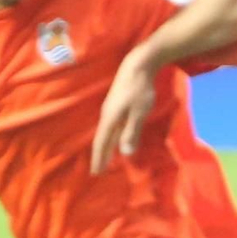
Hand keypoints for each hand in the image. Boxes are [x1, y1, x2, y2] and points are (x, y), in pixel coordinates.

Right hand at [90, 49, 158, 173]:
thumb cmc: (140, 90)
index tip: (96, 172)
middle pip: (101, 139)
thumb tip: (124, 153)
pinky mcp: (116, 104)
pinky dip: (111, 136)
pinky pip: (110, 125)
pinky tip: (115, 137)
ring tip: (105, 157)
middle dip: (100, 155)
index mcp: (110, 119)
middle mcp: (106, 115)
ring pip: (106, 132)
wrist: (138, 65)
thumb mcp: (139, 113)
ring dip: (105, 146)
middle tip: (98, 170)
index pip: (102, 143)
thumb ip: (131, 132)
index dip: (99, 158)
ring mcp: (110, 108)